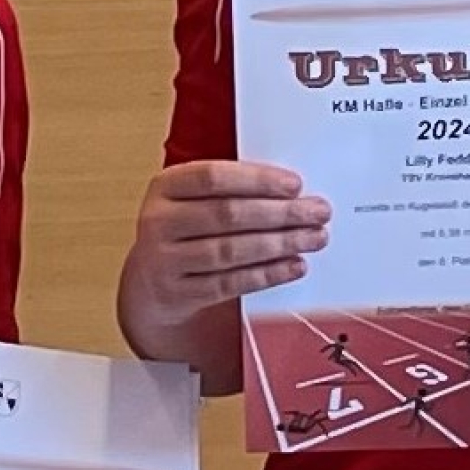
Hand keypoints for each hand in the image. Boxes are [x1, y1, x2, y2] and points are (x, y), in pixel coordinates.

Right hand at [124, 160, 329, 325]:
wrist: (153, 280)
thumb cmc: (185, 229)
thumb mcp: (192, 200)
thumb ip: (231, 190)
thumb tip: (290, 191)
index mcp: (164, 186)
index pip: (212, 177)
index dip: (257, 180)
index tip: (294, 185)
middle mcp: (159, 221)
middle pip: (226, 214)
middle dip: (279, 214)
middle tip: (316, 213)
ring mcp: (165, 259)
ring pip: (230, 251)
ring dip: (279, 244)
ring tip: (312, 238)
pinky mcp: (179, 293)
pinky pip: (230, 284)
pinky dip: (267, 274)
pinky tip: (293, 265)